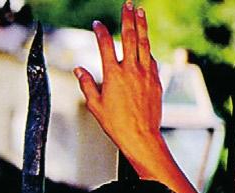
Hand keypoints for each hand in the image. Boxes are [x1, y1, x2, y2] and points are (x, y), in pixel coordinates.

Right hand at [74, 3, 165, 170]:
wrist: (141, 137)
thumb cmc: (117, 125)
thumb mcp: (95, 106)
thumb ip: (87, 85)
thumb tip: (79, 69)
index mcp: (113, 75)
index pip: (105, 45)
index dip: (100, 32)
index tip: (97, 24)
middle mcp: (131, 70)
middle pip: (129, 36)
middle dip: (127, 17)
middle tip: (127, 4)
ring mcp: (146, 74)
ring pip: (144, 43)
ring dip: (142, 25)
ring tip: (140, 12)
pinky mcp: (156, 81)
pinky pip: (152, 60)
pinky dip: (148, 50)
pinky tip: (146, 45)